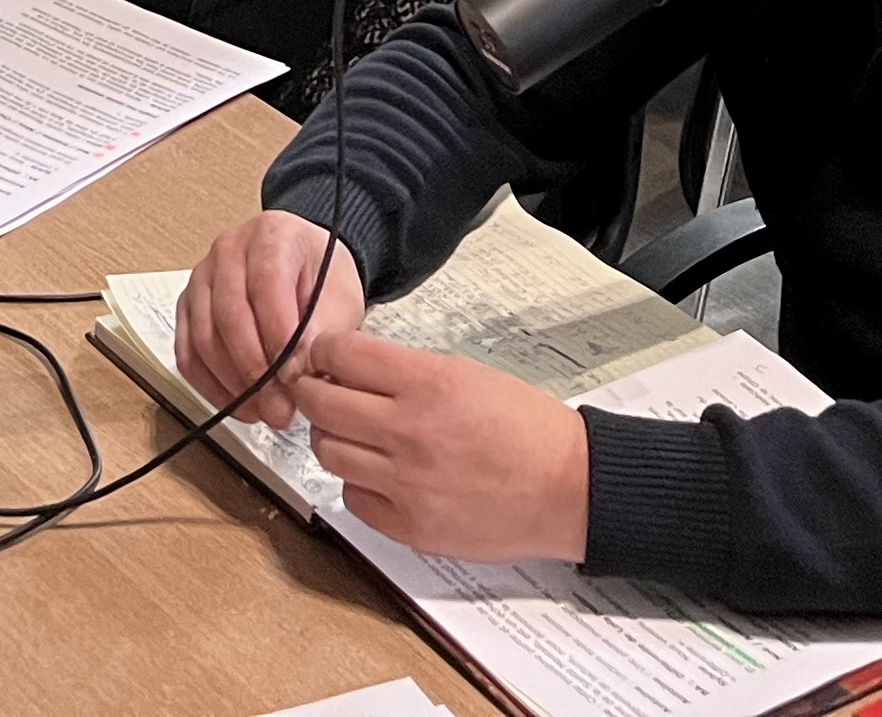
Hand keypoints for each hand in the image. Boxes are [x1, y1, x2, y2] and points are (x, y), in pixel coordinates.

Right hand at [175, 209, 368, 428]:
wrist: (305, 267)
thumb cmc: (322, 277)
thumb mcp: (340, 298)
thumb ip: (323, 330)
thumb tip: (299, 370)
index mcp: (271, 235)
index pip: (266, 283)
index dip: (279, 336)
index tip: (296, 376)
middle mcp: (229, 250)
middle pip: (229, 314)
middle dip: (256, 371)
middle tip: (281, 409)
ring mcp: (202, 278)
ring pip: (204, 337)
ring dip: (233, 384)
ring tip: (265, 411)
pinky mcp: (188, 307)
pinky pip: (187, 352)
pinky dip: (210, 386)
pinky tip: (239, 404)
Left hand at [288, 328, 592, 565]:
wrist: (568, 488)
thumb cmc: (526, 428)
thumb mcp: (467, 373)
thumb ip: (406, 372)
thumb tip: (350, 369)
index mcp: (428, 384)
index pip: (342, 356)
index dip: (324, 352)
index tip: (323, 357)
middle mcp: (410, 433)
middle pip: (321, 405)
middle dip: (313, 392)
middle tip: (321, 391)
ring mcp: (407, 485)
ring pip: (328, 453)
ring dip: (333, 438)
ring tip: (353, 434)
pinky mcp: (410, 527)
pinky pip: (354, 498)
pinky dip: (358, 483)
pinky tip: (378, 474)